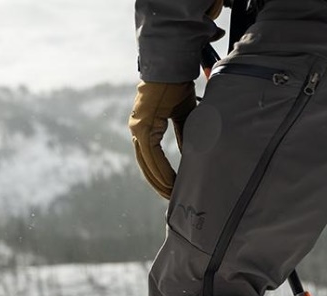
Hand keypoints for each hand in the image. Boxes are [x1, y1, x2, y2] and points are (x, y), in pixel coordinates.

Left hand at [128, 81, 196, 198]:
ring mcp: (137, 128)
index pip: (151, 158)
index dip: (161, 175)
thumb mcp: (183, 115)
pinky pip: (150, 155)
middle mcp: (138, 129)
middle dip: (159, 184)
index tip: (172, 189)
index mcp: (146, 127)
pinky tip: (171, 182)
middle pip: (146, 165)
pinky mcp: (141, 126)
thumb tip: (188, 156)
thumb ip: (183, 137)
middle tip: (172, 199)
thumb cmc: (177, 86)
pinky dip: (161, 170)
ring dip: (160, 181)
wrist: (172, 64)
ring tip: (172, 195)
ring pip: (147, 163)